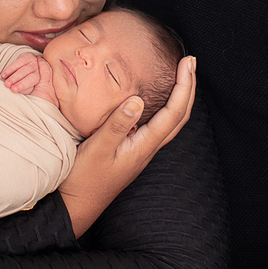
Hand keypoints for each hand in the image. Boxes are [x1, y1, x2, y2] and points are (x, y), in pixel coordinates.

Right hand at [0, 53, 43, 93]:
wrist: (25, 65)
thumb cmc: (24, 80)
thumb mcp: (27, 87)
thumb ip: (24, 90)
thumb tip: (17, 94)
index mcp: (39, 78)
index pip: (33, 82)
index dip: (23, 86)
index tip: (13, 90)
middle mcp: (38, 70)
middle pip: (30, 76)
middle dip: (19, 82)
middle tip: (8, 86)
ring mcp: (33, 62)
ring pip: (24, 70)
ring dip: (13, 76)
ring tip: (6, 83)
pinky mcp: (26, 56)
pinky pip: (18, 62)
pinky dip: (10, 69)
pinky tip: (3, 75)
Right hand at [60, 55, 195, 236]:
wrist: (76, 206)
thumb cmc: (84, 179)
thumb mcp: (97, 149)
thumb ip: (117, 125)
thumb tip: (138, 100)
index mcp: (143, 146)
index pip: (173, 113)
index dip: (184, 86)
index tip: (187, 62)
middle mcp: (147, 148)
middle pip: (179, 116)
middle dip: (188, 88)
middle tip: (190, 62)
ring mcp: (141, 151)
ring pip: (170, 122)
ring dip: (180, 98)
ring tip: (181, 77)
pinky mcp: (132, 151)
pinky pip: (157, 126)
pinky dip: (165, 108)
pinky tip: (156, 101)